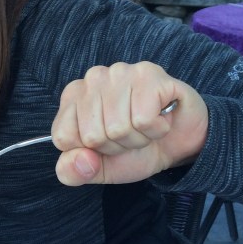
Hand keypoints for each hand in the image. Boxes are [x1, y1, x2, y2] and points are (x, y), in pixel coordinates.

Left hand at [52, 62, 207, 185]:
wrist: (178, 145)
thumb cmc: (134, 150)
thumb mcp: (97, 169)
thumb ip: (72, 171)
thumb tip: (81, 160)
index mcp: (72, 97)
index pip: (64, 137)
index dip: (89, 152)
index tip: (105, 143)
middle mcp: (93, 78)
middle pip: (93, 135)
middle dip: (116, 146)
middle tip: (131, 134)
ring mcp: (121, 72)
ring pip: (118, 128)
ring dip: (138, 138)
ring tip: (145, 126)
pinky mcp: (150, 74)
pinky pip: (144, 119)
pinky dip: (156, 129)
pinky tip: (160, 117)